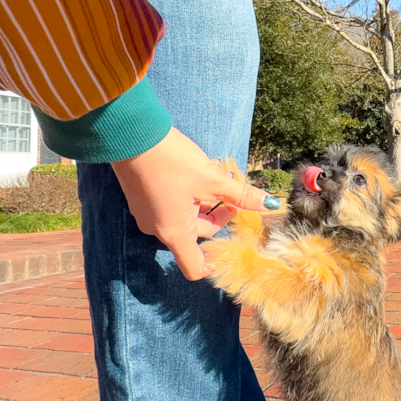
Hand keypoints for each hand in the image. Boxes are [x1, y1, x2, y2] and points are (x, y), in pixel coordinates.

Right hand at [111, 128, 277, 280]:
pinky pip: (172, 203)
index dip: (215, 263)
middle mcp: (158, 228)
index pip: (194, 267)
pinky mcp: (142, 195)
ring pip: (186, 214)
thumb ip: (242, 195)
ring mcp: (147, 212)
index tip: (231, 246)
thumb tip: (270, 205)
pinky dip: (189, 192)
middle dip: (219, 214)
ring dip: (206, 198)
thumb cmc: (171, 162)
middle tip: (233, 191)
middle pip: (197, 234)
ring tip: (218, 171)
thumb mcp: (212, 179)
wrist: (130, 133)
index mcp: (174, 233)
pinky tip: (200, 166)